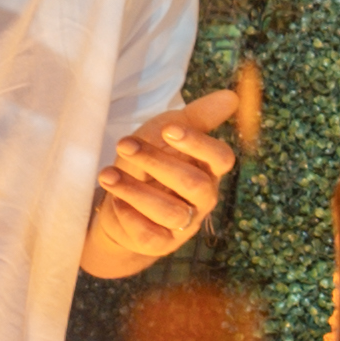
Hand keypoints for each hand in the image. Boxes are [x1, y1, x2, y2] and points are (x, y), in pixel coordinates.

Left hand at [83, 87, 244, 278]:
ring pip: (171, 212)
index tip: (169, 129)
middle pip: (195, 184)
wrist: (122, 205)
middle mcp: (202, 199)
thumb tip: (232, 96)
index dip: (198, 144)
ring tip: (107, 175)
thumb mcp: (167, 133)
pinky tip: (114, 201)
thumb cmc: (151, 164)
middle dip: (158, 163)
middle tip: (124, 144)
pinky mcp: (161, 243)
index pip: (221, 158)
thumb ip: (198, 117)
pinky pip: (150, 235)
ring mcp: (183, 224)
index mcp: (209, 169)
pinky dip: (130, 216)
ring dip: (136, 191)